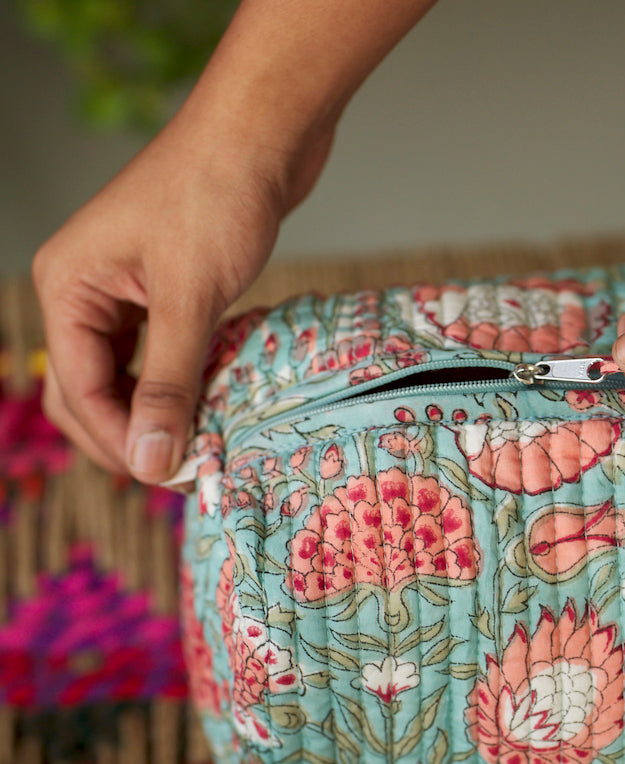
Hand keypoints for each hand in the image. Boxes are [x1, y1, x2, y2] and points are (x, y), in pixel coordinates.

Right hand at [34, 102, 332, 483]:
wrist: (262, 130)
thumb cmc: (217, 194)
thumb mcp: (188, 298)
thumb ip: (168, 384)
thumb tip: (149, 461)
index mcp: (67, 287)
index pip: (78, 391)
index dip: (121, 442)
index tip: (172, 478)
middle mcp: (83, 290)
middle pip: (88, 389)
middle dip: (128, 434)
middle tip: (181, 471)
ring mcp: (121, 288)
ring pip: (123, 375)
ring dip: (154, 412)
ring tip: (198, 444)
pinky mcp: (160, 286)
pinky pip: (156, 352)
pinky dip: (177, 381)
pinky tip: (208, 401)